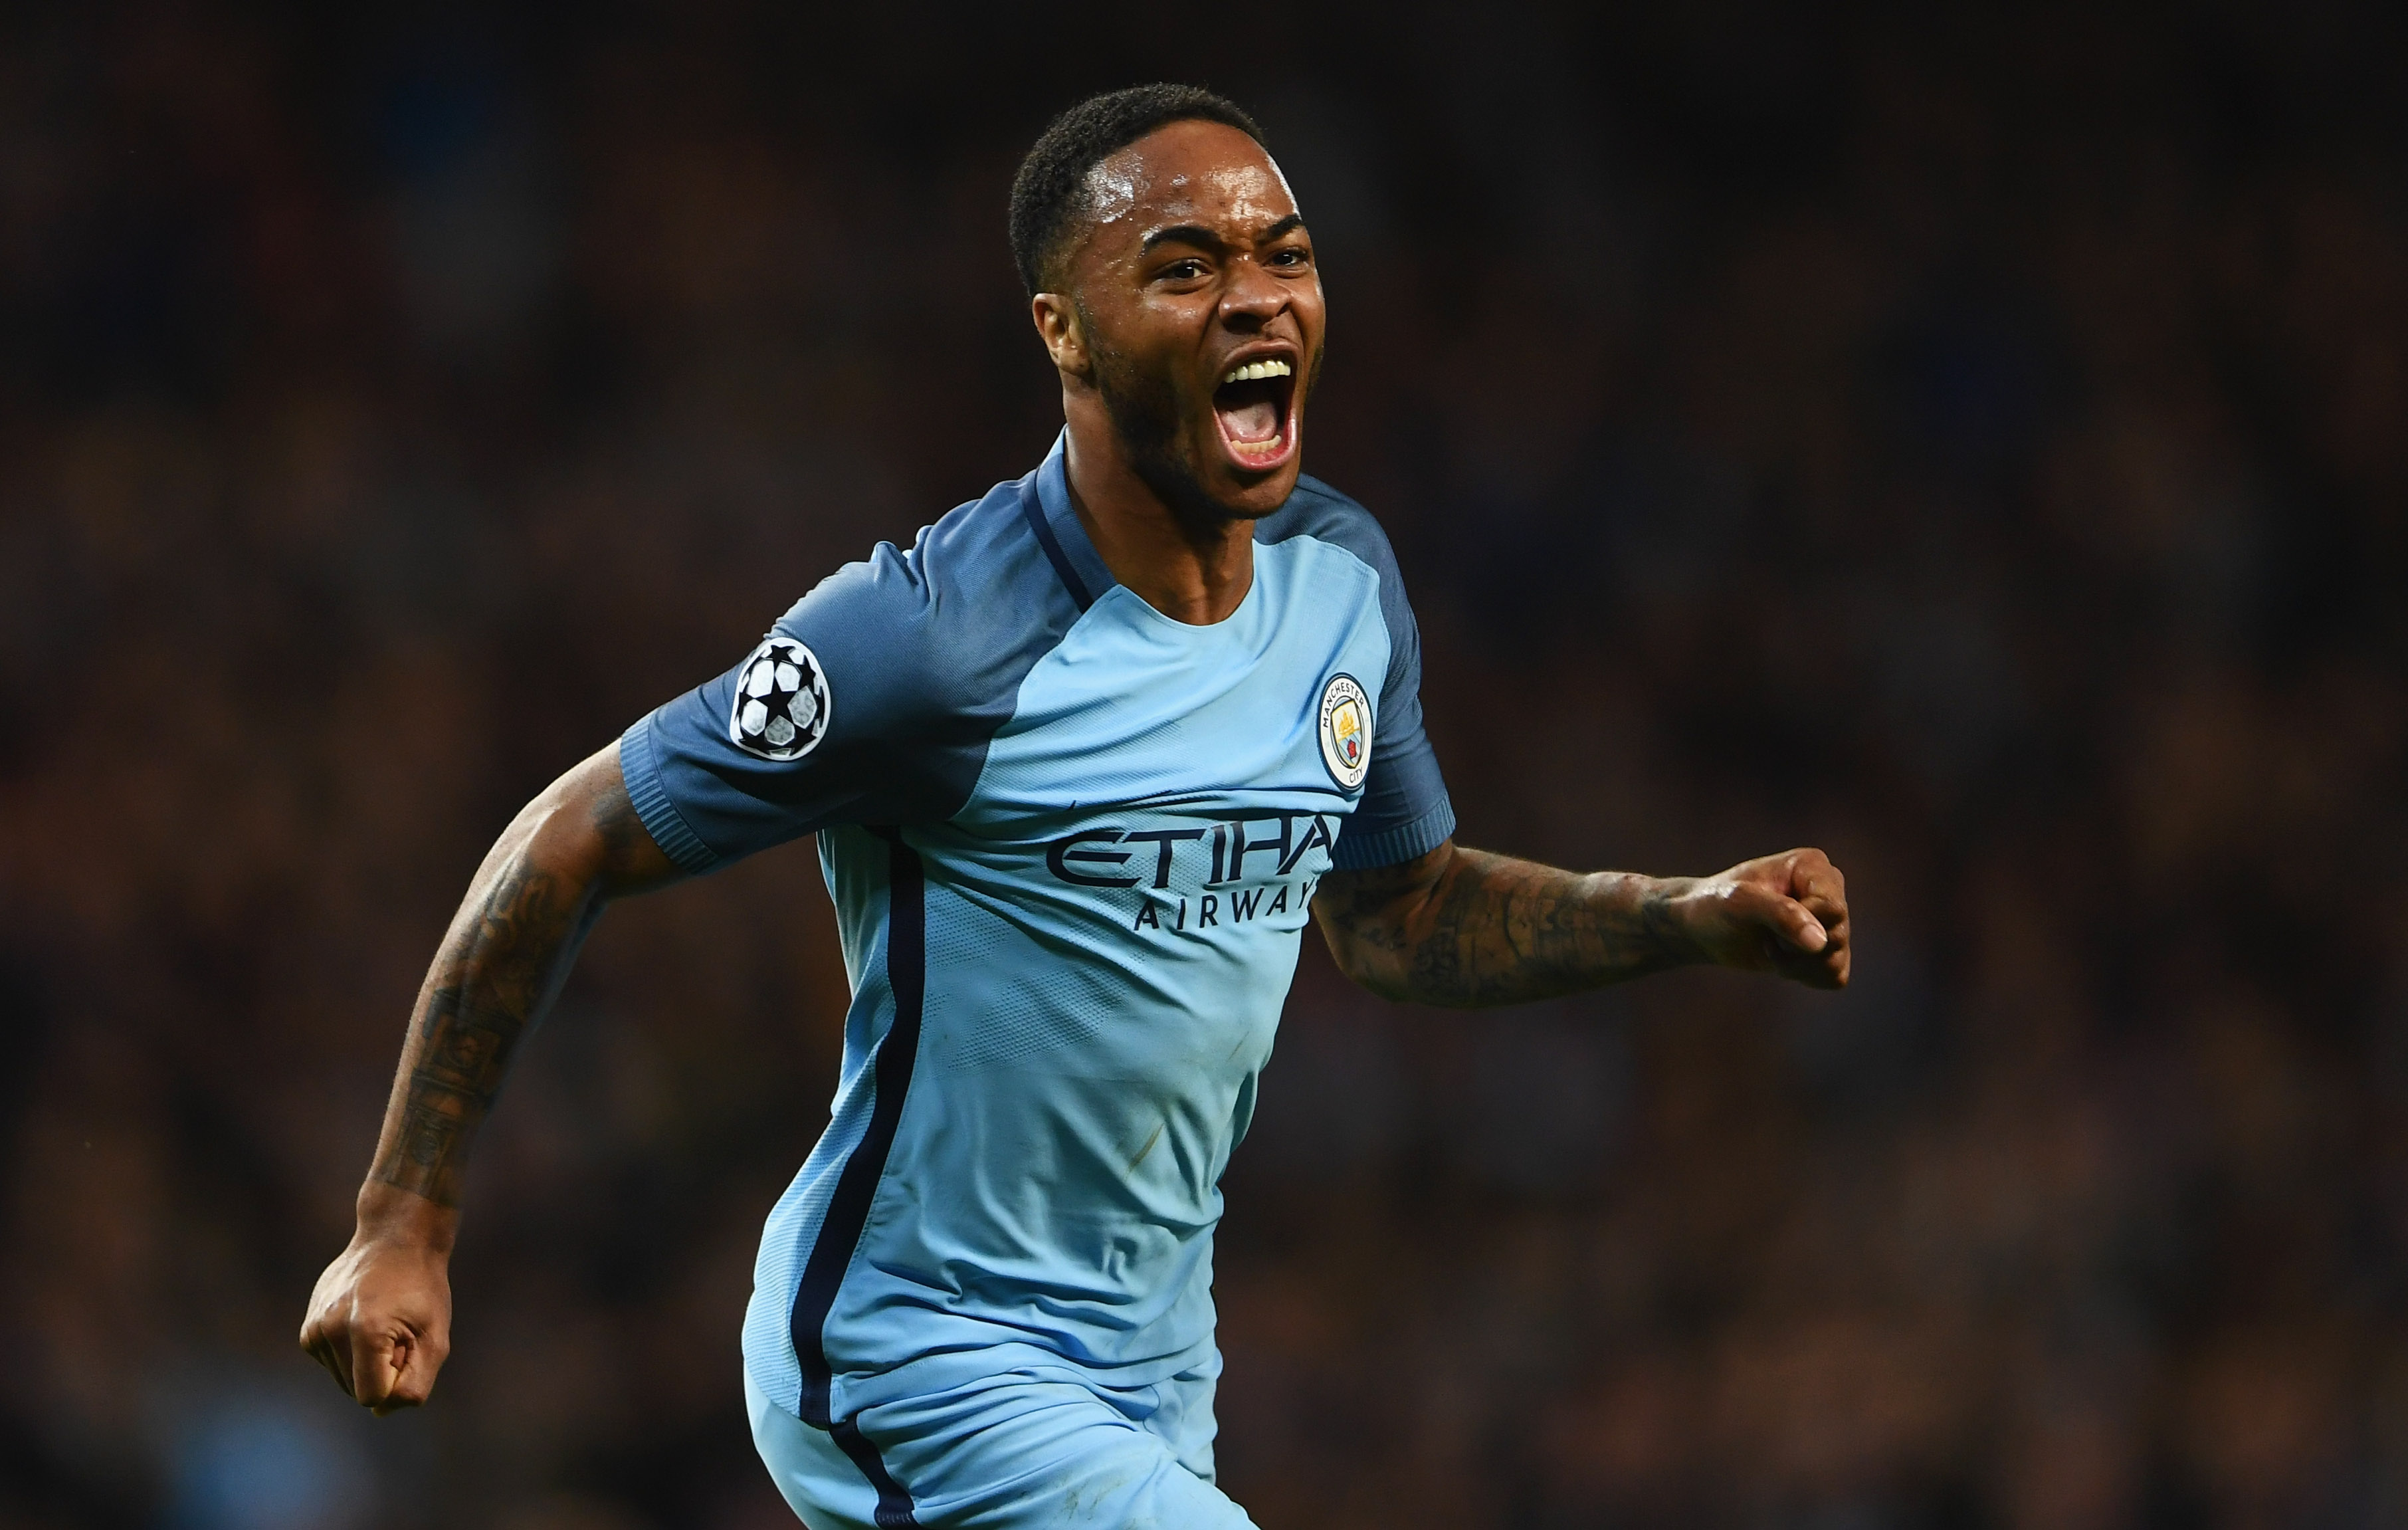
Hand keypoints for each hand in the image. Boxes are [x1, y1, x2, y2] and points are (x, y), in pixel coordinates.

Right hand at [299, 1211, 454, 1413]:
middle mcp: (329, 1330)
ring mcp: (313, 1330)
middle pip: (357, 1391)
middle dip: (382, 1370)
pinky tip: (364, 1320)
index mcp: (364, 1331)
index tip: (408, 1344)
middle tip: (398, 1329)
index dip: (397, 1379)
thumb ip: (413, 1384)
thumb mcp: (435, 1337)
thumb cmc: (422, 1289)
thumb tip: (379, 1412)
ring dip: (367, 1362)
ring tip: (382, 1322)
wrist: (395, 1241)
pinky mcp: (307, 1332)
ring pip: (345, 1380)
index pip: (373, 1397)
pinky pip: (335, 1365)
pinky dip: (353, 1353)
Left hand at [1667, 847, 1849, 988]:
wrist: (1701, 926)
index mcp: (1814, 866)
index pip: (1832, 909)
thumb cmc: (1715, 904)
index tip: (1765, 919)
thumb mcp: (1739, 902)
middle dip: (1793, 948)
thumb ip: (1780, 915)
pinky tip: (1781, 960)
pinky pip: (1834, 976)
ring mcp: (1831, 920)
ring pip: (1836, 960)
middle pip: (1837, 936)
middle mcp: (1829, 889)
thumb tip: (1821, 942)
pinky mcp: (1827, 949)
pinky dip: (1804, 976)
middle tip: (1764, 935)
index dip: (1799, 926)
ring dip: (1795, 965)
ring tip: (1769, 945)